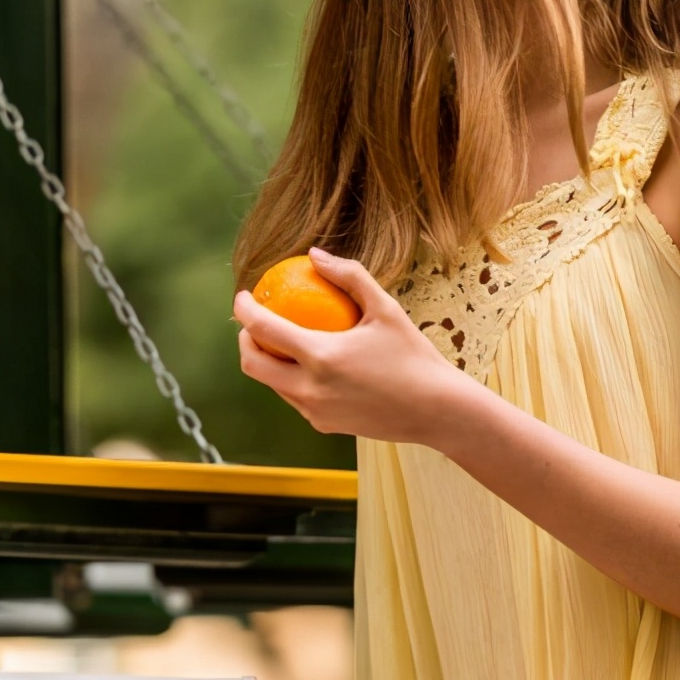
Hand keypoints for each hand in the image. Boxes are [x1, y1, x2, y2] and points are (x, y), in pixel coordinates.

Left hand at [233, 249, 462, 442]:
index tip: (243, 295)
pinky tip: (308, 365)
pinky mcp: (324, 425)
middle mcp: (310, 389)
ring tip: (280, 340)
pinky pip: (295, 398)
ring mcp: (315, 411)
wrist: (436, 411)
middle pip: (252, 365)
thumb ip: (349, 276)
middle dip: (243, 341)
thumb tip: (314, 255)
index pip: (262, 329)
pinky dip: (291, 379)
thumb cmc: (414, 355)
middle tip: (254, 323)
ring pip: (272, 384)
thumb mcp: (385, 308)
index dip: (243, 309)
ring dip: (267, 361)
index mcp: (321, 357)